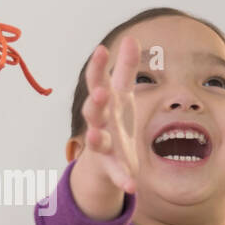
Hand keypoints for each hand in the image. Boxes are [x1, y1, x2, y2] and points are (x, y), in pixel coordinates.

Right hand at [76, 34, 142, 204]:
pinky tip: (132, 186)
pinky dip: (122, 179)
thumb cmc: (115, 121)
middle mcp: (100, 122)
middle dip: (96, 101)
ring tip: (95, 135)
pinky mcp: (112, 167)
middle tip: (101, 92)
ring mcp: (104, 146)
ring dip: (96, 137)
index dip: (98, 66)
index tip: (101, 49)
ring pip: (96, 140)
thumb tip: (131, 38)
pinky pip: (116, 173)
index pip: (97, 81)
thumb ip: (126, 68)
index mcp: (105, 103)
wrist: (104, 163)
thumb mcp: (123, 95)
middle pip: (93, 110)